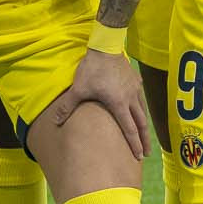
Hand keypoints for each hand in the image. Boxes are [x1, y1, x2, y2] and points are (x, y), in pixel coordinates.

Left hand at [36, 44, 150, 160]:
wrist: (106, 47)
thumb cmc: (92, 70)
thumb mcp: (78, 89)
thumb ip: (68, 106)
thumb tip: (55, 121)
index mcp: (119, 104)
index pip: (129, 129)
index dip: (134, 144)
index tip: (139, 156)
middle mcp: (131, 99)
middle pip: (141, 123)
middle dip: (144, 139)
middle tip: (147, 153)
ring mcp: (135, 88)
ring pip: (143, 110)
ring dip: (144, 124)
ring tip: (145, 134)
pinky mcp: (136, 79)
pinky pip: (141, 97)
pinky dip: (142, 107)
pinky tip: (140, 107)